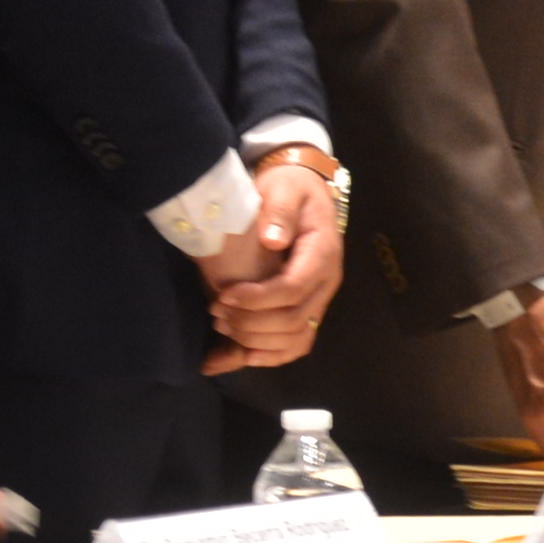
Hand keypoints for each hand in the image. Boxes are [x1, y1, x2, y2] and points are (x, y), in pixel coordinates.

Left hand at [200, 157, 343, 374]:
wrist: (303, 192)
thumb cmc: (290, 188)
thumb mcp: (284, 187)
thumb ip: (279, 210)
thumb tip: (272, 240)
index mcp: (323, 252)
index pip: (294, 288)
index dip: (258, 298)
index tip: (224, 295)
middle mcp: (327, 281)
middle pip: (294, 319)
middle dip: (251, 322)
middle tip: (216, 313)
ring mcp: (321, 297)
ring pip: (298, 337)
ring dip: (258, 341)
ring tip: (224, 327)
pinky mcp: (310, 307)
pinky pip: (299, 342)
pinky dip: (273, 354)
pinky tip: (244, 355)